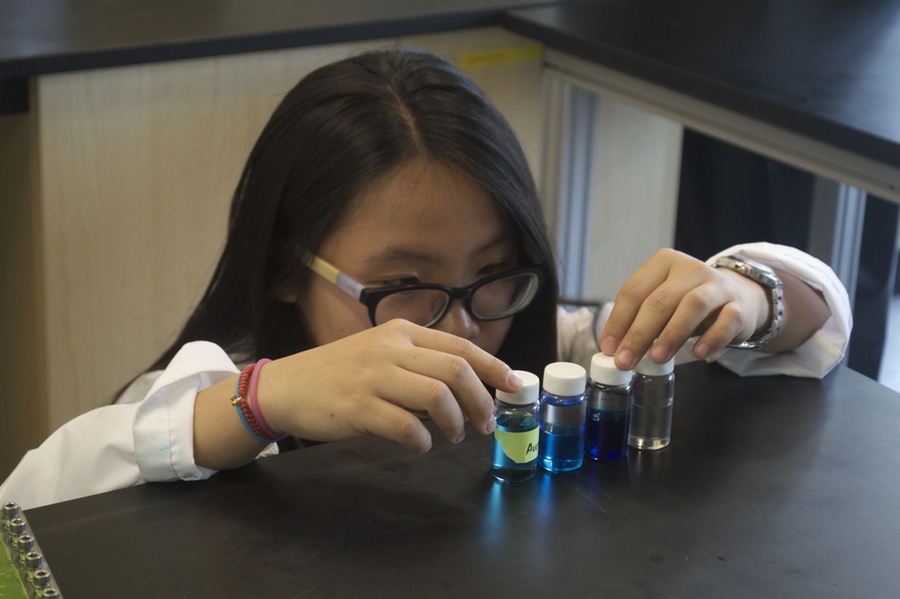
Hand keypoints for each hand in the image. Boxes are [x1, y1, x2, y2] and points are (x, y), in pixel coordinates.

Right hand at [257, 319, 518, 452]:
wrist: (286, 387)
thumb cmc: (339, 373)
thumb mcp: (380, 351)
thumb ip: (418, 359)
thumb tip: (469, 379)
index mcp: (401, 332)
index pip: (460, 346)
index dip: (493, 367)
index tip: (514, 386)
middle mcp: (390, 348)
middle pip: (456, 371)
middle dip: (481, 401)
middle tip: (486, 424)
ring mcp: (373, 377)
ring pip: (437, 396)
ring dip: (455, 423)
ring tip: (454, 436)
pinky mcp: (358, 407)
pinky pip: (406, 426)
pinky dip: (422, 441)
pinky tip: (421, 444)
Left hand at [598, 249, 769, 369]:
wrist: (737, 297)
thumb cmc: (688, 301)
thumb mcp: (661, 302)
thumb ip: (638, 319)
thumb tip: (614, 348)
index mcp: (663, 263)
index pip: (634, 291)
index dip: (618, 321)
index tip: (608, 348)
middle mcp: (690, 269)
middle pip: (660, 300)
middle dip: (639, 333)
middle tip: (626, 360)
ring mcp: (717, 286)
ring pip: (692, 305)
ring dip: (672, 334)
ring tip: (656, 358)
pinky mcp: (739, 306)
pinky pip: (727, 321)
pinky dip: (712, 338)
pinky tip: (699, 353)